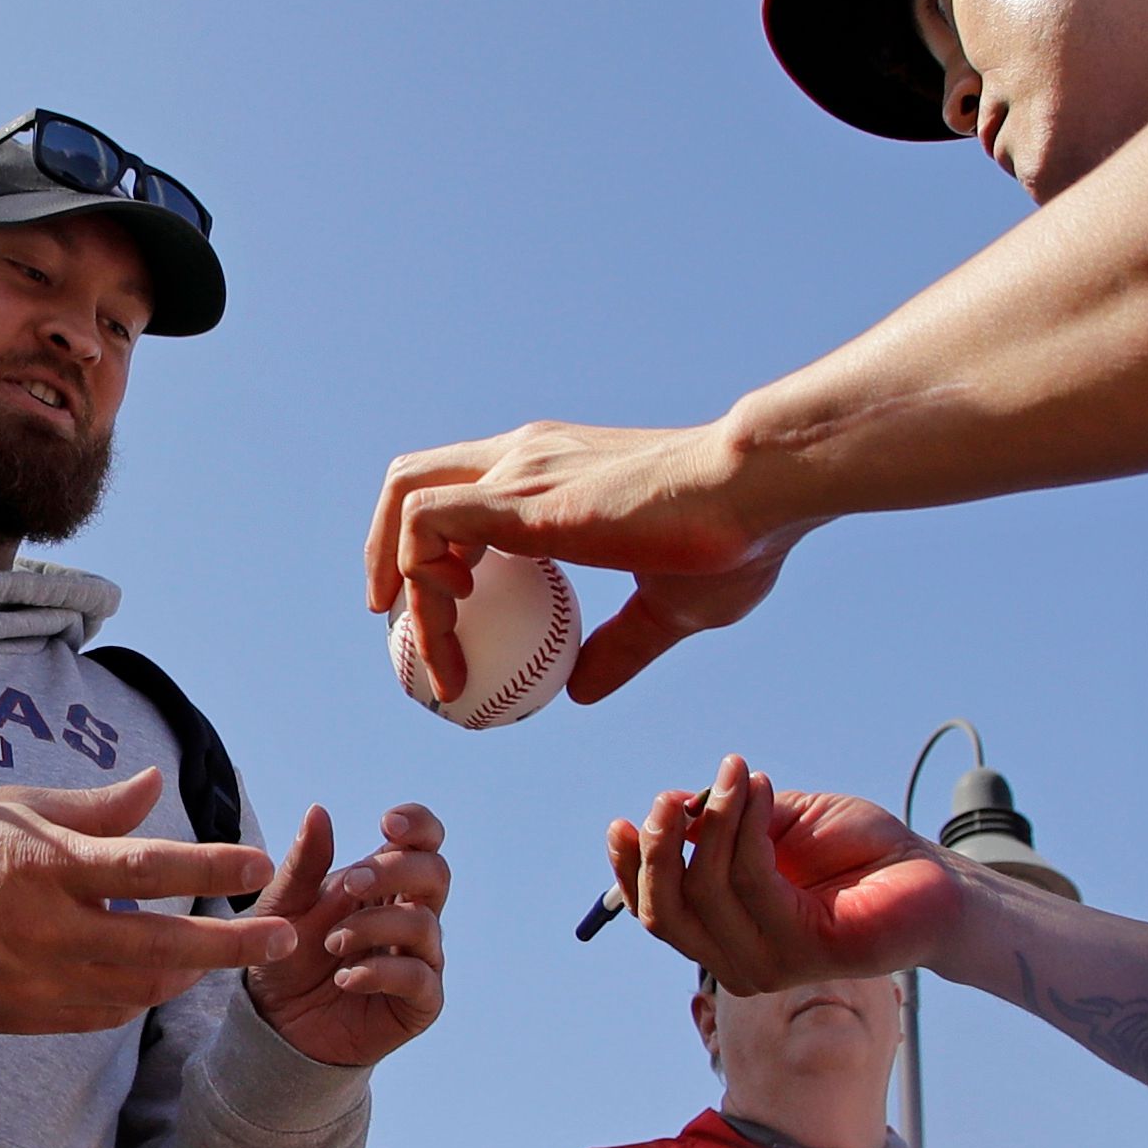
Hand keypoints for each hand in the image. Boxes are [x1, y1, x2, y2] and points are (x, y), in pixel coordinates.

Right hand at [0, 770, 295, 1033]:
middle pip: (161, 946)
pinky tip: (157, 977)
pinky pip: (102, 1014)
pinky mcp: (27, 1016)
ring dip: (188, 974)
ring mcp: (38, 980)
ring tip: (221, 956)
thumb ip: (97, 808)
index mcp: (49, 865)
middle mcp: (48, 928)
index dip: (210, 867)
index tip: (260, 862)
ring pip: (138, 989)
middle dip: (231, 945)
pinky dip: (137, 995)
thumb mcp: (22, 808)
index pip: (148, 868)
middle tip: (284, 940)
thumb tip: (158, 786)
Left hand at [240, 803, 449, 1066]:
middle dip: (394, 871)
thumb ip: (303, 862)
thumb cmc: (288, 954)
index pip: (425, 842)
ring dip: (374, 927)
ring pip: (425, 924)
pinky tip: (346, 978)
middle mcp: (412, 915)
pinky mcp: (419, 1002)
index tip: (386, 823)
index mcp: (386, 883)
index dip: (419, 825)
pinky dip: (380, 973)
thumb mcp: (284, 905)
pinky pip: (419, 978)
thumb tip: (318, 811)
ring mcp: (419, 958)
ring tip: (333, 943)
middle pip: (435, 874)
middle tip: (349, 885)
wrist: (277, 1022)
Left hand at [365, 420, 800, 703]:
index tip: (446, 619)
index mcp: (555, 473)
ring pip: (409, 502)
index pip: (460, 490)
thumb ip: (620, 645)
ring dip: (399, 577)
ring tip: (424, 644)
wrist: (761, 486)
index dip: (435, 552)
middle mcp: (525, 456)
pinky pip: (429, 523)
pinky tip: (453, 618)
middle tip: (396, 623)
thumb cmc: (737, 537)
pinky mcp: (522, 496)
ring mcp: (519, 469)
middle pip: (413, 482)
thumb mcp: (670, 607)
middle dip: (386, 551)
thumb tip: (580, 691)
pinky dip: (419, 569)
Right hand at [610, 755, 967, 991]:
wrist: (930, 873)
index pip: (655, 913)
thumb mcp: (773, 823)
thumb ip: (721, 823)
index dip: (627, 871)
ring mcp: (772, 963)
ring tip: (740, 773)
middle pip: (665, 910)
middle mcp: (740, 959)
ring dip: (715, 820)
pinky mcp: (807, 953)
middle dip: (658, 847)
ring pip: (707, 889)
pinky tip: (763, 789)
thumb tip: (673, 808)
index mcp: (725, 933)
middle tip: (671, 795)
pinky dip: (749, 826)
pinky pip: (754, 880)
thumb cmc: (856, 850)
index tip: (620, 821)